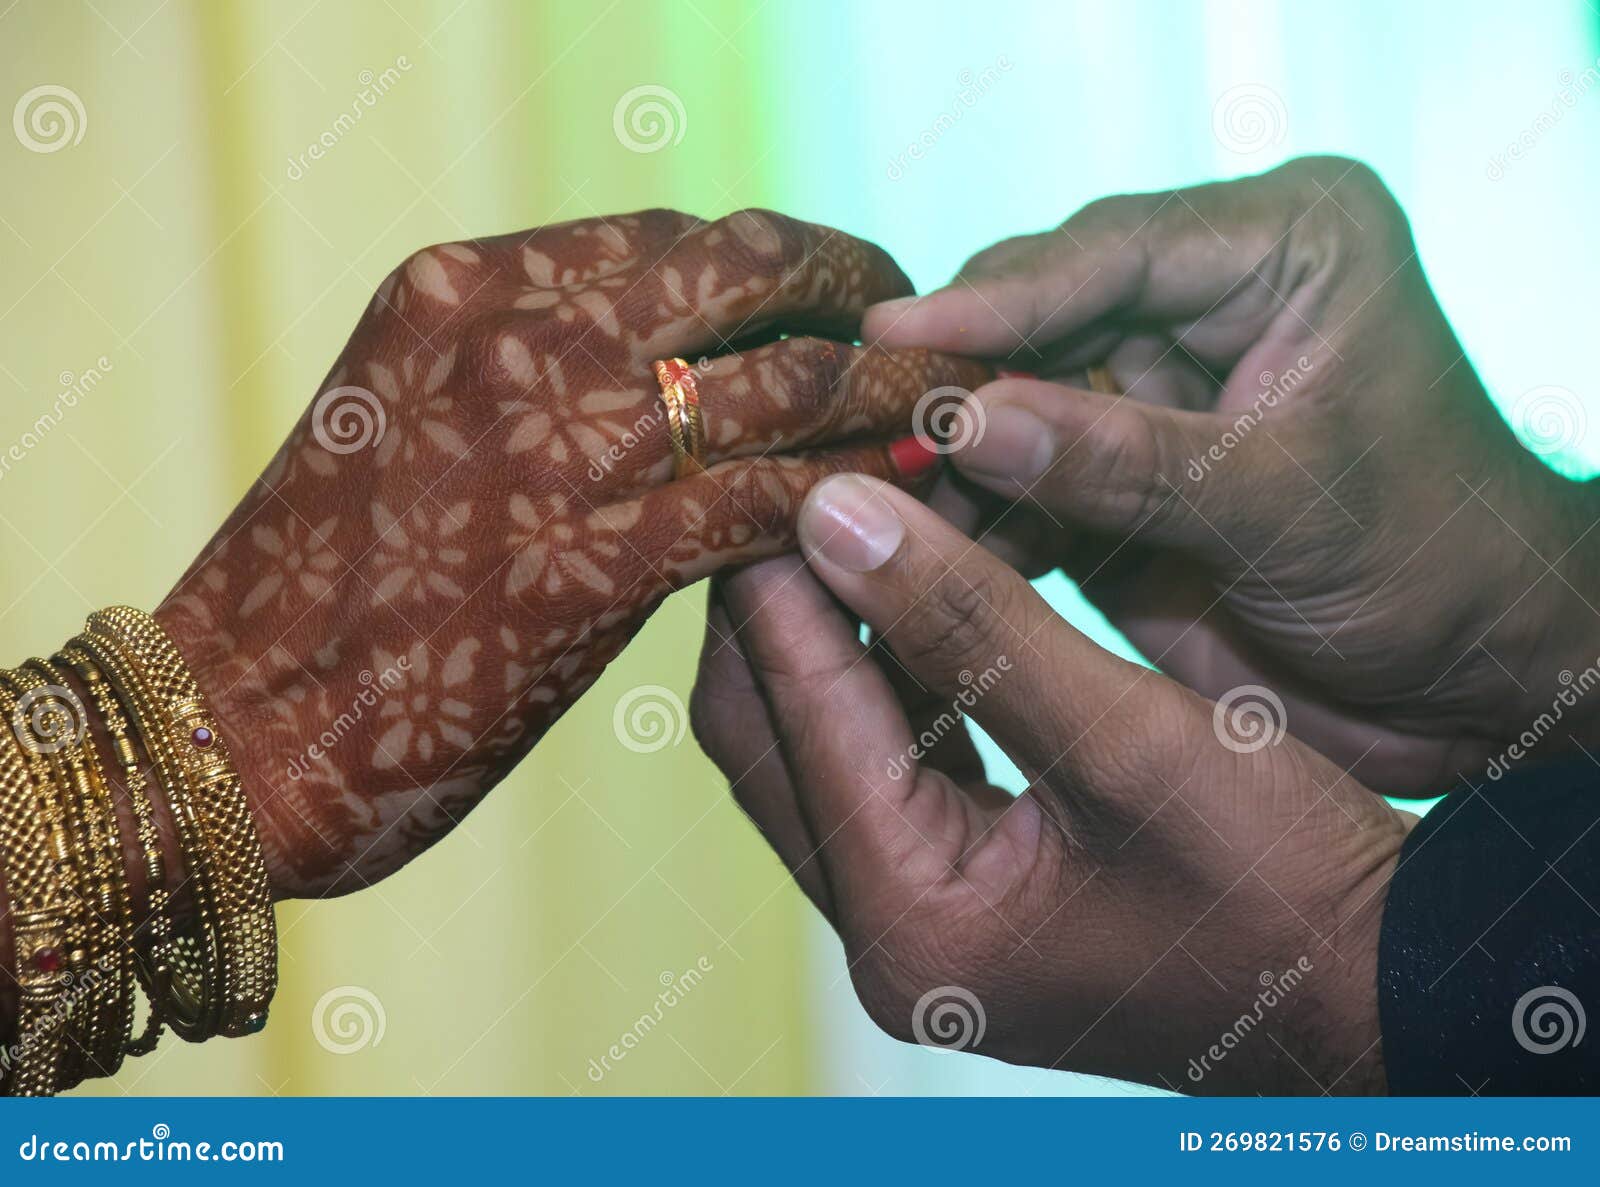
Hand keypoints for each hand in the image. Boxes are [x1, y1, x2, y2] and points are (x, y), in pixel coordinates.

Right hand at [155, 209, 985, 896]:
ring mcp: (556, 440)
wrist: (232, 730)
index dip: (795, 264)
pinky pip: (773, 498)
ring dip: (899, 398)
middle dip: (869, 299)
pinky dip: (861, 499)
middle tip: (935, 345)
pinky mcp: (594, 559)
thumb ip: (540, 384)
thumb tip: (677, 379)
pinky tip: (917, 517)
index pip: (682, 237)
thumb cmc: (331, 596)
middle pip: (754, 271)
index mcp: (469, 288)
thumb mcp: (423, 432)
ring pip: (789, 378)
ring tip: (968, 422)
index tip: (856, 302)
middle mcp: (516, 333)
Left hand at [691, 474, 1412, 1093]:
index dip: (780, 576)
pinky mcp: (959, 893)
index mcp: (911, 918)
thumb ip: (971, 621)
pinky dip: (888, 678)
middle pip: (768, 737)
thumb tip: (835, 516)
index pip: (790, 713)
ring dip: (833, 635)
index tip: (786, 464)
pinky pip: (880, 765)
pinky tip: (922, 591)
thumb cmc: (1281, 883)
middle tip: (813, 481)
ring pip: (815, 745)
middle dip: (781, 607)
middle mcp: (886, 935)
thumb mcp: (1128, 734)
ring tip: (866, 516)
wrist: (1377, 988)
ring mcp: (918, 920)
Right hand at [864, 156, 1599, 794]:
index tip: (889, 335)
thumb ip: (1122, 461)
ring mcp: (1157, 388)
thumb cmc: (1434, 564)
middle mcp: (1207, 300)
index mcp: (1282, 247)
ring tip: (866, 500)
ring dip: (950, 461)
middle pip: (1040, 315)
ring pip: (1014, 401)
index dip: (995, 300)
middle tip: (852, 428)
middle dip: (954, 382)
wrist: (1475, 677)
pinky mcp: (1121, 472)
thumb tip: (964, 420)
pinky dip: (976, 520)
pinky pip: (1022, 479)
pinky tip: (917, 550)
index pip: (1110, 250)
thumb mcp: (1283, 502)